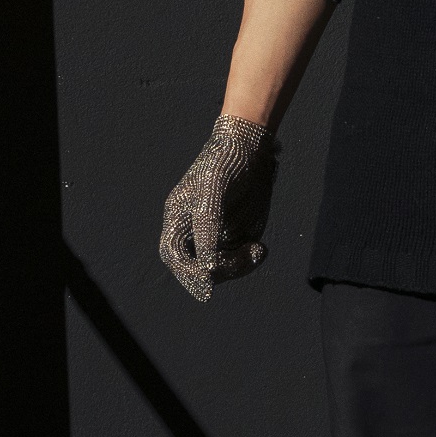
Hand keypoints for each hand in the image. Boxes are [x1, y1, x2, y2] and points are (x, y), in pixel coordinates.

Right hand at [158, 114, 279, 302]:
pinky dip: (250, 259)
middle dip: (220, 270)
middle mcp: (194, 230)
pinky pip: (239, 259)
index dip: (188, 275)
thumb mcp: (213, 191)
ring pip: (221, 267)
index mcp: (179, 217)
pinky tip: (260, 248)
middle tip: (245, 259)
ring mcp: (216, 234)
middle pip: (197, 267)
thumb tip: (207, 265)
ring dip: (239, 267)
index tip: (208, 289)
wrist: (252, 146)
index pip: (175, 256)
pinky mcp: (236, 235)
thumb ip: (207, 227)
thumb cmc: (225, 163)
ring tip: (258, 250)